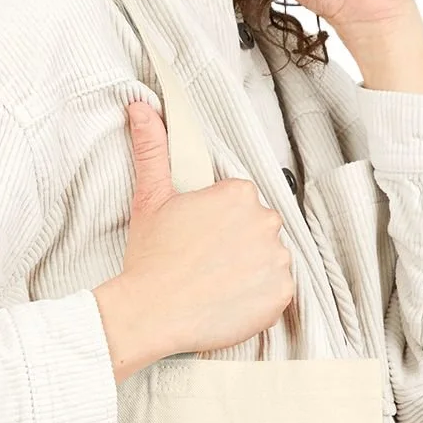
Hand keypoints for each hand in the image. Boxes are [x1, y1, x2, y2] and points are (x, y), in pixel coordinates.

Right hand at [94, 98, 294, 369]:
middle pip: (258, 228)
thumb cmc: (151, 258)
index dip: (218, 221)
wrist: (151, 313)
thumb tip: (140, 108)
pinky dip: (260, 296)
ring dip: (250, 268)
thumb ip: (152, 149)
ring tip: (215, 282)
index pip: (240, 202)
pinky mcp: (282, 294)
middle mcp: (265, 221)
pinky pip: (278, 290)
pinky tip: (230, 299)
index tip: (199, 237)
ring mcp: (277, 258)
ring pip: (269, 257)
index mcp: (238, 193)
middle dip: (237, 242)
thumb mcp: (150, 198)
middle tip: (204, 262)